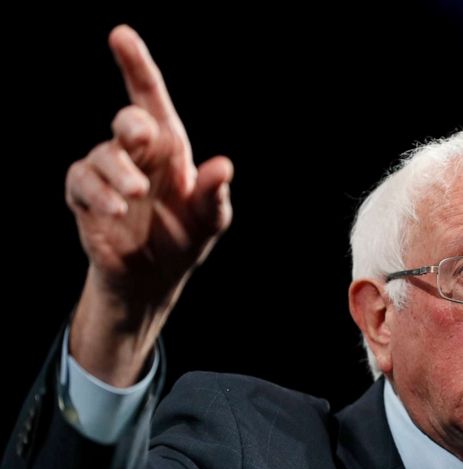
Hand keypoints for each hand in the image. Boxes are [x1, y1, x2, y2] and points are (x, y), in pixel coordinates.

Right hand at [66, 25, 232, 384]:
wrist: (152, 280)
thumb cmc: (183, 240)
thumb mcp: (209, 221)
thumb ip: (214, 194)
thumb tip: (223, 166)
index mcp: (169, 147)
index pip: (150, 99)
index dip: (135, 64)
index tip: (120, 34)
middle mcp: (137, 154)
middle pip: (126, 121)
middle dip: (131, 126)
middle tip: (139, 141)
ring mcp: (109, 173)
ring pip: (102, 156)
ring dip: (117, 174)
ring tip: (134, 198)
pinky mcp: (84, 197)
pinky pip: (80, 181)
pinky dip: (95, 192)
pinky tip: (114, 209)